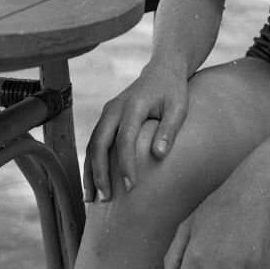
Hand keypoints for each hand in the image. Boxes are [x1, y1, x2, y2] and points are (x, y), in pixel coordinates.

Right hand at [83, 63, 187, 201]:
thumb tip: (158, 156)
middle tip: (105, 199)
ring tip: (90, 200)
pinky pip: (94, 142)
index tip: (130, 187)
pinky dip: (90, 163)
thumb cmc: (173, 91)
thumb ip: (169, 130)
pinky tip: (92, 184)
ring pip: (92, 144)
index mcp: (134, 104)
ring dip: (90, 171)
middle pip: (100, 142)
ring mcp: (108, 111)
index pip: (125, 139)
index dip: (126, 164)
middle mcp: (115, 107)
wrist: (162, 69)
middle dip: (100, 172)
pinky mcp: (106, 117)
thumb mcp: (179, 107)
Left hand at [163, 173, 269, 268]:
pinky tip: (239, 249)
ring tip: (226, 249)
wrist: (251, 191)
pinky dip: (240, 265)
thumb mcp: (187, 226)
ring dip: (222, 267)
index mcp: (195, 258)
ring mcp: (236, 267)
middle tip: (211, 254)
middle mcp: (214, 266)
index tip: (193, 265)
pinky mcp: (255, 265)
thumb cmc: (218, 206)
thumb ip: (173, 256)